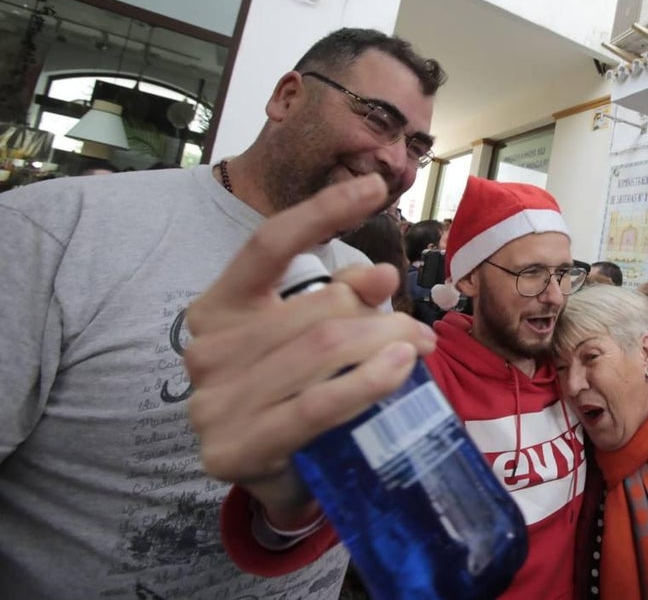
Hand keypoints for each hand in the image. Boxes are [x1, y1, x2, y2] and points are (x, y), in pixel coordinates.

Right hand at [184, 175, 436, 522]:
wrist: (272, 476)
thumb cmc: (294, 394)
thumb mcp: (314, 335)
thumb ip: (340, 298)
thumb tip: (382, 275)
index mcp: (219, 306)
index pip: (269, 244)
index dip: (322, 211)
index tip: (372, 187)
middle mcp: (207, 347)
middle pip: (317, 307)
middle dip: (384, 315)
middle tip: (422, 333)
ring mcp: (213, 400)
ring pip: (324, 350)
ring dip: (388, 346)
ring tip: (419, 351)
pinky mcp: (234, 447)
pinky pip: (316, 405)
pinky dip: (366, 383)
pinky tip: (399, 370)